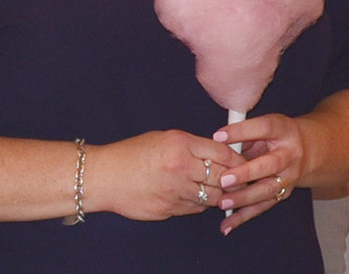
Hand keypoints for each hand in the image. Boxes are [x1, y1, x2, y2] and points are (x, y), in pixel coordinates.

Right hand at [87, 129, 244, 222]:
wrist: (103, 177)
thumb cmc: (132, 154)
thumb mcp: (165, 139)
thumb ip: (194, 146)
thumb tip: (222, 153)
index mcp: (181, 145)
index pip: (223, 153)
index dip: (238, 159)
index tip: (245, 162)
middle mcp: (180, 168)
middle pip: (223, 176)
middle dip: (234, 179)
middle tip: (240, 179)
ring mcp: (174, 191)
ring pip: (212, 196)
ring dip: (219, 194)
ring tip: (219, 189)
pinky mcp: (168, 210)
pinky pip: (195, 208)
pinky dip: (200, 203)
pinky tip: (196, 197)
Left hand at [212, 114, 308, 232]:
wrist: (307, 150)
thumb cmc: (275, 136)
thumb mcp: (264, 127)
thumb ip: (244, 134)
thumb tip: (218, 144)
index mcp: (284, 130)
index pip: (264, 128)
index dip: (241, 131)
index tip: (218, 136)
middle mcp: (290, 154)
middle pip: (270, 164)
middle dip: (246, 173)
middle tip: (223, 180)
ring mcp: (289, 176)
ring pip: (267, 189)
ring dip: (244, 198)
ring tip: (222, 203)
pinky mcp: (283, 193)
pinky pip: (262, 207)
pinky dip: (243, 217)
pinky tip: (226, 225)